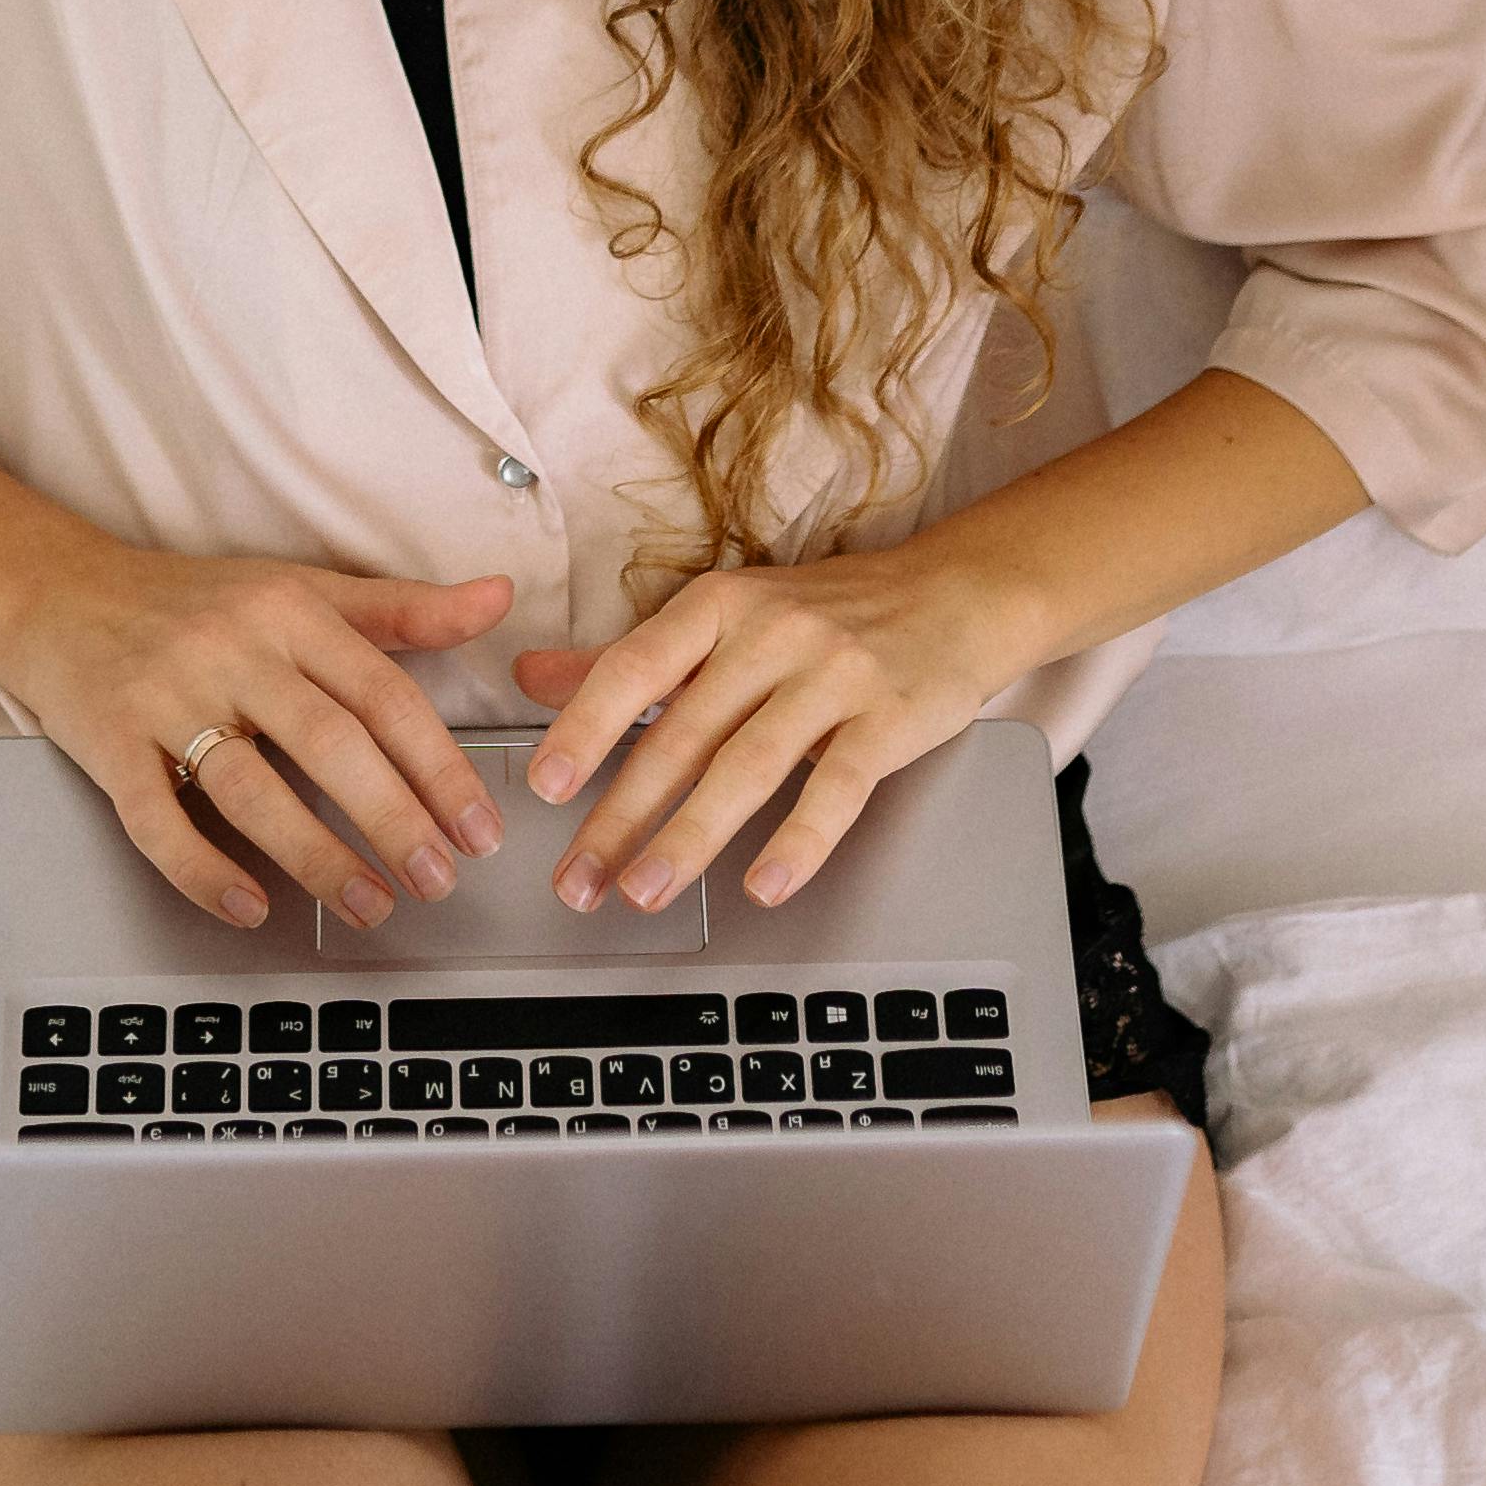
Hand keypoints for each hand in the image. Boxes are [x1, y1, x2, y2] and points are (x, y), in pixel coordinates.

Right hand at [0, 541, 519, 936]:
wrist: (55, 593)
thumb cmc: (190, 601)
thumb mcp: (298, 588)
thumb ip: (400, 607)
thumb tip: (499, 600)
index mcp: (287, 613)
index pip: (381, 693)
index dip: (439, 766)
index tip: (479, 829)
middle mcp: (230, 650)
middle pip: (328, 743)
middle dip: (393, 819)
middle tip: (440, 882)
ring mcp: (165, 697)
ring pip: (251, 788)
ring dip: (316, 857)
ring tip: (368, 906)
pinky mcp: (108, 742)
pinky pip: (157, 818)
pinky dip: (204, 869)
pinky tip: (252, 907)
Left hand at [508, 545, 1049, 914]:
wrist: (956, 593)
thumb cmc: (827, 612)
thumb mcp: (723, 617)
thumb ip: (629, 658)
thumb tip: (529, 677)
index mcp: (720, 606)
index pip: (635, 668)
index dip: (585, 727)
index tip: (547, 787)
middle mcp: (772, 633)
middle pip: (684, 734)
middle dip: (622, 815)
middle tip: (577, 880)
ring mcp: (834, 675)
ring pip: (749, 765)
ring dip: (691, 837)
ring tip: (645, 893)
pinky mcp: (889, 718)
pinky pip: (837, 788)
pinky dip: (798, 841)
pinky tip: (762, 886)